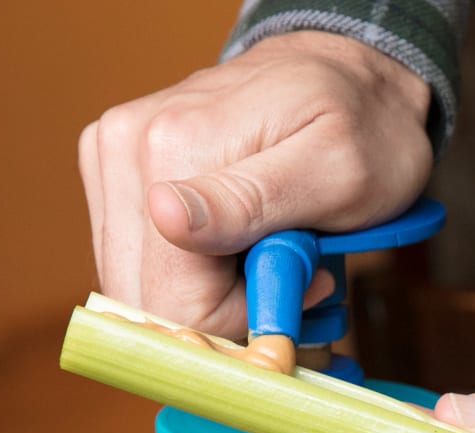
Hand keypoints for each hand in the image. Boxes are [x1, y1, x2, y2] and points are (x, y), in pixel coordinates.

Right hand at [78, 31, 432, 338]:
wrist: (349, 73)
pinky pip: (140, 263)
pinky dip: (192, 275)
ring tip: (268, 252)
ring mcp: (112, 158)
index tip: (297, 282)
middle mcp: (124, 148)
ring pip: (139, 288)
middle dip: (223, 311)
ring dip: (208, 295)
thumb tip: (165, 218)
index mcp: (171, 147)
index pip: (174, 301)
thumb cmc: (361, 126)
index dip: (241, 316)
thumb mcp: (338, 171)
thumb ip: (251, 202)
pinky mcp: (115, 172)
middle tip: (287, 271)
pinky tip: (238, 244)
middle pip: (146, 300)